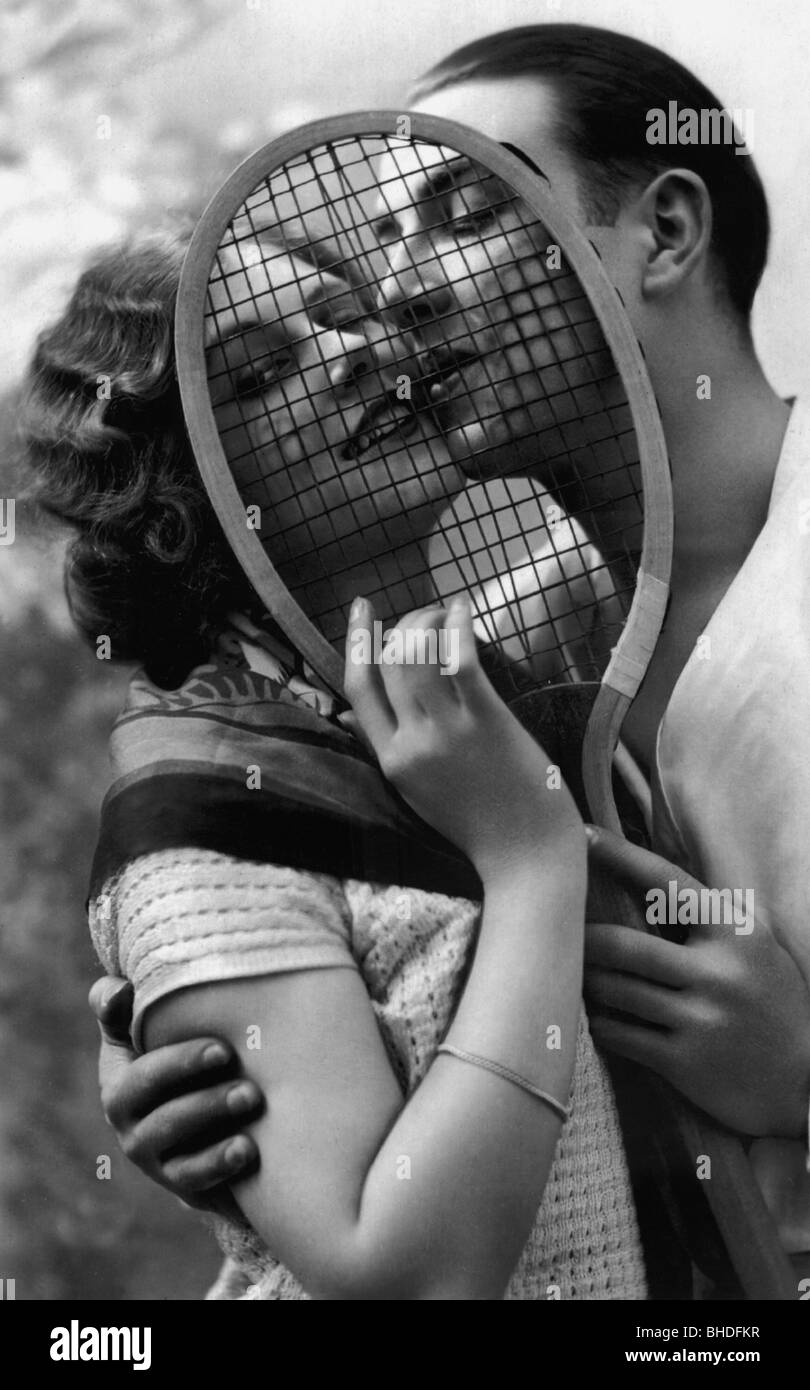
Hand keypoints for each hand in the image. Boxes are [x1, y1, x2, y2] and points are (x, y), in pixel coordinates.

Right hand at [89, 976, 262, 1209]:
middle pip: (153, 1097)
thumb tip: (121, 989)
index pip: (137, 1065)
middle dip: (195, 1078)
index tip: (223, 1048)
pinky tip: (247, 1149)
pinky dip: (218, 1163)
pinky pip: (192, 1176)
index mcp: (120, 1075)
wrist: (201, 1126)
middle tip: (236, 1061)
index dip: (177, 1060)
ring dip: (211, 1113)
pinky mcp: (176, 1181)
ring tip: (252, 1097)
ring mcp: (149, 1152)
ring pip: (172, 1134)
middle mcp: (126, 1116)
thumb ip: (123, 1003)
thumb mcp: (147, 1030)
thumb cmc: (177, 1061)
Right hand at [344, 595, 583, 880]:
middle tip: (424, 613)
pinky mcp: (487, 723)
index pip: (358, 689)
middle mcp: (411, 743)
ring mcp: (447, 733)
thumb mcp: (416, 793)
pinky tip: (462, 607)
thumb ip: (387, 752)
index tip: (362, 610)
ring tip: (446, 610)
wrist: (525, 856)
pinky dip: (457, 626)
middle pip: (390, 664)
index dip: (357, 642)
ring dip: (429, 620)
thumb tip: (348, 718)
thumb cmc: (479, 825)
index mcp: (391, 760)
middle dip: (403, 624)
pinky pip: (461, 662)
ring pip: (418, 656)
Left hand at [583, 827, 809, 1137]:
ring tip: (579, 976)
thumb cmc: (773, 1000)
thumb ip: (715, 912)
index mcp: (734, 933)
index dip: (621, 857)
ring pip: (615, 992)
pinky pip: (620, 1035)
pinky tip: (600, 1018)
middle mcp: (716, 974)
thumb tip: (656, 877)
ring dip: (589, 983)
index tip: (584, 836)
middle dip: (586, 940)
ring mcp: (700, 1019)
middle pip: (624, 947)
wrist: (804, 1080)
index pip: (667, 884)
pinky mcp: (684, 1062)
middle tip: (564, 933)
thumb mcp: (758, 944)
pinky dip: (602, 1024)